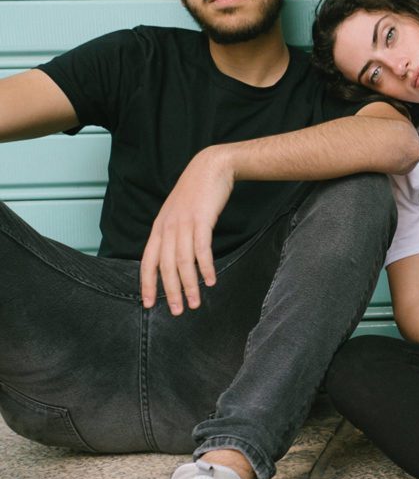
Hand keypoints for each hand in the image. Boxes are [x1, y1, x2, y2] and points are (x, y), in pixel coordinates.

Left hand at [139, 147, 233, 314]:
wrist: (211, 167)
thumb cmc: (197, 192)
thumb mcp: (180, 213)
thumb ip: (176, 233)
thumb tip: (178, 256)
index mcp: (159, 228)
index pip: (148, 262)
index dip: (147, 284)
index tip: (149, 304)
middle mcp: (167, 228)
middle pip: (165, 267)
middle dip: (170, 292)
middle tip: (177, 311)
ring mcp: (183, 224)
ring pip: (183, 262)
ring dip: (189, 285)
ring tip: (196, 302)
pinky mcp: (201, 220)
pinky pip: (201, 249)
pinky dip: (205, 267)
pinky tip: (211, 280)